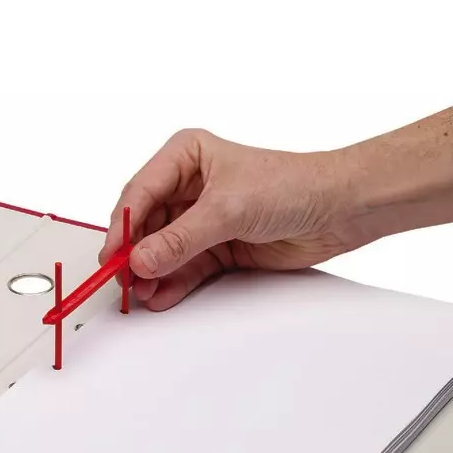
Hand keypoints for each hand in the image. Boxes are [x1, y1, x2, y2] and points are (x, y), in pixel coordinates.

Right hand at [99, 129, 351, 310]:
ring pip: (162, 250)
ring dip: (151, 272)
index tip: (112, 254)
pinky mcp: (215, 246)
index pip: (140, 192)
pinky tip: (160, 295)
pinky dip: (171, 283)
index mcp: (185, 157)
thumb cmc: (292, 185)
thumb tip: (140, 260)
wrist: (340, 209)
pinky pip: (183, 267)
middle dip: (135, 254)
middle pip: (146, 224)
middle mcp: (188, 186)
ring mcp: (201, 218)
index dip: (122, 226)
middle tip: (123, 280)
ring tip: (141, 293)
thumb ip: (180, 239)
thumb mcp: (227, 209)